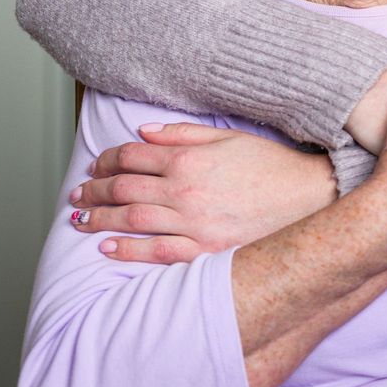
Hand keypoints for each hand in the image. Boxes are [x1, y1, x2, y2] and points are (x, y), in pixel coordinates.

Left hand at [68, 123, 336, 263]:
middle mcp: (185, 191)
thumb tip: (143, 134)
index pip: (131, 157)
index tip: (94, 165)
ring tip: (79, 220)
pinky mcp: (205, 251)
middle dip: (93, 190)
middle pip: (123, 188)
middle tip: (77, 195)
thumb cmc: (271, 166)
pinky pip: (157, 252)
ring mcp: (193, 223)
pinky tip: (107, 249)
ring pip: (132, 219)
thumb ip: (182, 134)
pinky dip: (127, 251)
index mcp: (188, 159)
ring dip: (100, 219)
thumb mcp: (228, 138)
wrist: (310, 197)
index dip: (106, 160)